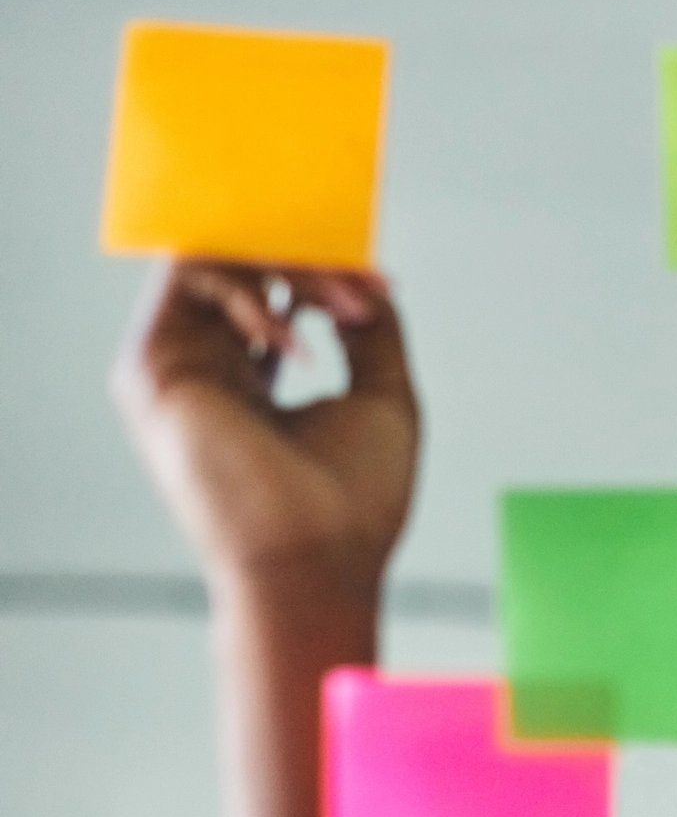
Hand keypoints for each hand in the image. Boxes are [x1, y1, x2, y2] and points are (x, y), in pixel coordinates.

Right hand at [111, 258, 419, 604]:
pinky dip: (252, 289)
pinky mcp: (153, 366)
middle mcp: (208, 368)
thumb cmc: (355, 501)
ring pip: (215, 257)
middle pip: (242, 267)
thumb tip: (366, 285)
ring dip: (288, 267)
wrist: (318, 559)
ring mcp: (177, 365)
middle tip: (363, 291)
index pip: (270, 292)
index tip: (380, 287)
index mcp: (252, 380)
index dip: (324, 275)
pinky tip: (296, 344)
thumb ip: (372, 332)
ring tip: (343, 308)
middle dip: (310, 263)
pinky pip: (189, 276)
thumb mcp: (383, 395)